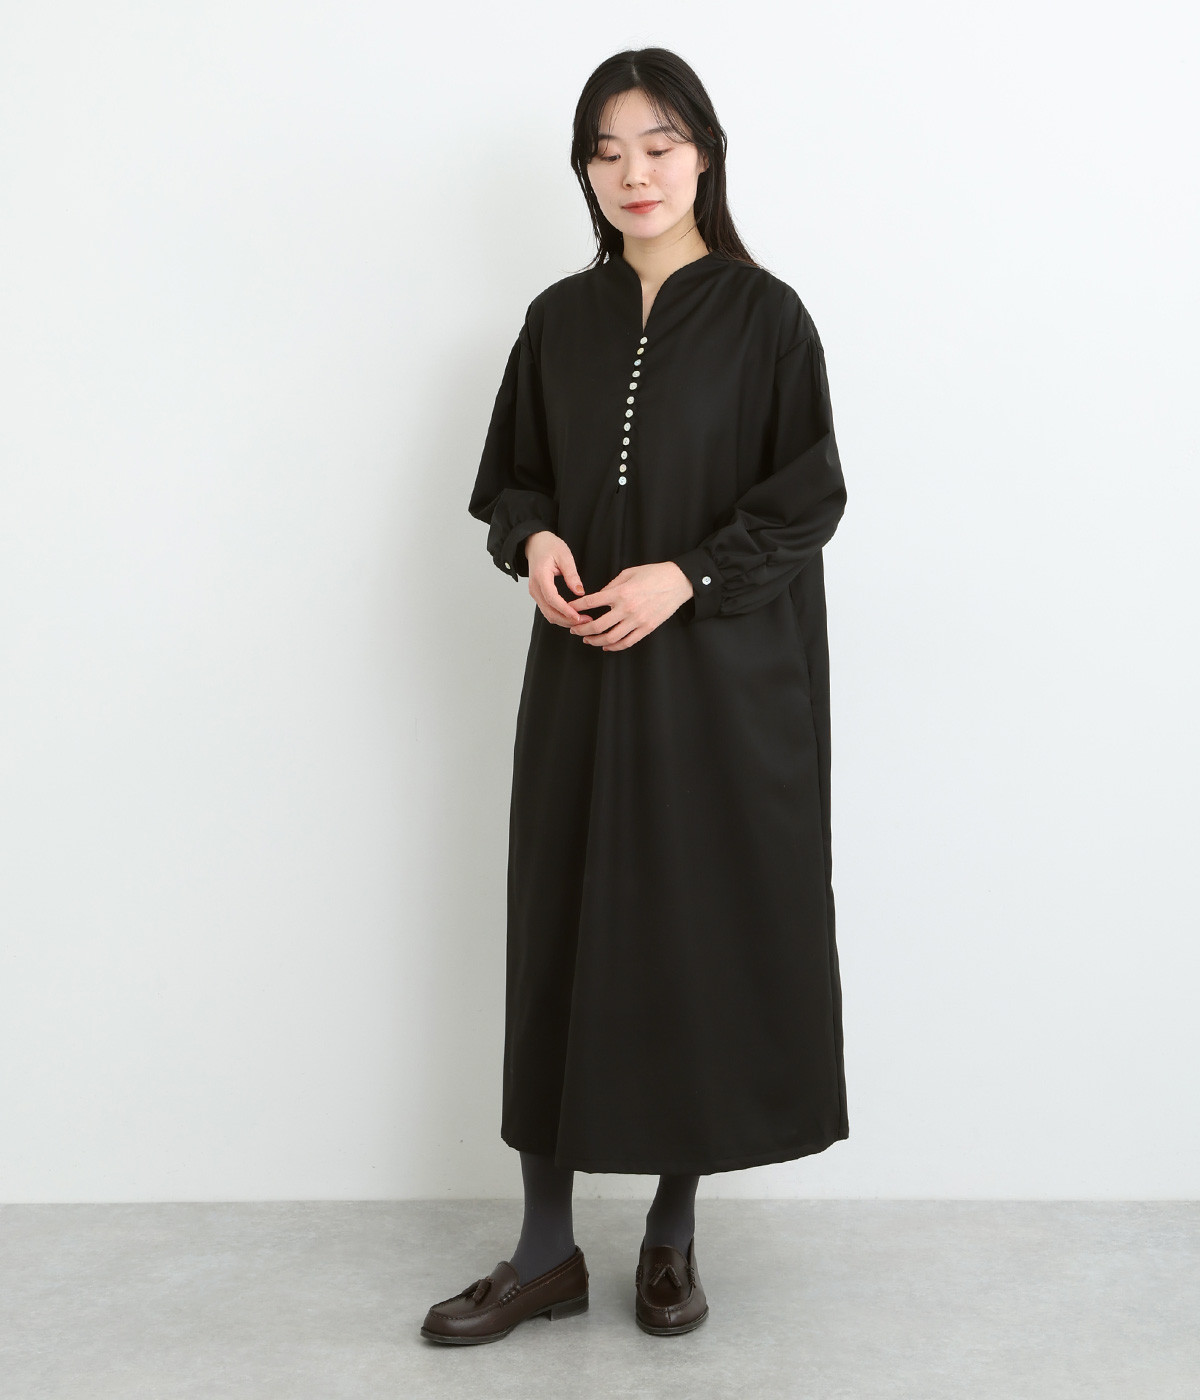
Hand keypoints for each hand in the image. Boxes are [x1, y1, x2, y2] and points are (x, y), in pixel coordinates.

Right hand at [524, 530, 589, 626]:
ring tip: (582, 621)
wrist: (535, 543)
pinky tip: (573, 616)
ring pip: (548, 614)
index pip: (552, 598)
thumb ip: (572, 574)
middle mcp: (535, 588)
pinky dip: (560, 616)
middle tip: (586, 622)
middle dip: (567, 620)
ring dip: (564, 621)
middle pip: (549, 611)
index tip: (578, 616)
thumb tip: (580, 592)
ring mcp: (535, 593)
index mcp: (541, 576)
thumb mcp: (564, 555)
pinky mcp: (538, 595)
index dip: (565, 610)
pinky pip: (548, 610)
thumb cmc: (549, 546)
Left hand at [567, 562, 693, 651]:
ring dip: (595, 641)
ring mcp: (637, 621)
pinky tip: (606, 646)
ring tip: (587, 639)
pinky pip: (627, 642)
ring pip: (610, 638)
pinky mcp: (647, 628)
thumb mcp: (628, 573)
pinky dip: (614, 647)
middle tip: (574, 630)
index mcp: (620, 593)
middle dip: (581, 629)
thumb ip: (611, 586)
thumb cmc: (654, 574)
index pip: (591, 603)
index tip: (569, 609)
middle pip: (597, 625)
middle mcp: (627, 609)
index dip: (576, 607)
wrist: (678, 582)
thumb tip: (598, 597)